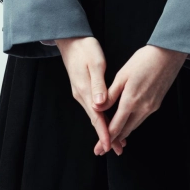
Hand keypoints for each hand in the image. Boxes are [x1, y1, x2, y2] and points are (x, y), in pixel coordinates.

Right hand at [55, 36, 126, 156]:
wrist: (71, 40)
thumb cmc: (85, 48)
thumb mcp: (95, 63)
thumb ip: (98, 84)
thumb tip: (100, 104)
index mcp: (85, 90)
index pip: (96, 117)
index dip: (105, 132)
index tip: (111, 145)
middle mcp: (81, 95)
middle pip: (95, 120)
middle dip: (106, 136)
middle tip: (118, 149)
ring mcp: (81, 93)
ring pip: (94, 116)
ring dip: (104, 128)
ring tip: (116, 140)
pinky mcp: (83, 89)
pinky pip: (93, 108)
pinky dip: (101, 118)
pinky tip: (107, 121)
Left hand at [93, 44, 187, 155]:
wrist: (168, 54)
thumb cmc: (144, 60)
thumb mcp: (123, 75)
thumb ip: (110, 94)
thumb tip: (97, 107)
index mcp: (131, 101)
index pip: (116, 127)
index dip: (105, 140)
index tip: (98, 149)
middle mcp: (143, 108)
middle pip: (126, 131)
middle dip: (114, 141)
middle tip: (102, 149)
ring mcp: (151, 107)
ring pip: (134, 126)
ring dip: (123, 133)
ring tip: (113, 139)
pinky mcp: (157, 104)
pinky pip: (141, 118)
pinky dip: (132, 123)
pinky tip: (127, 122)